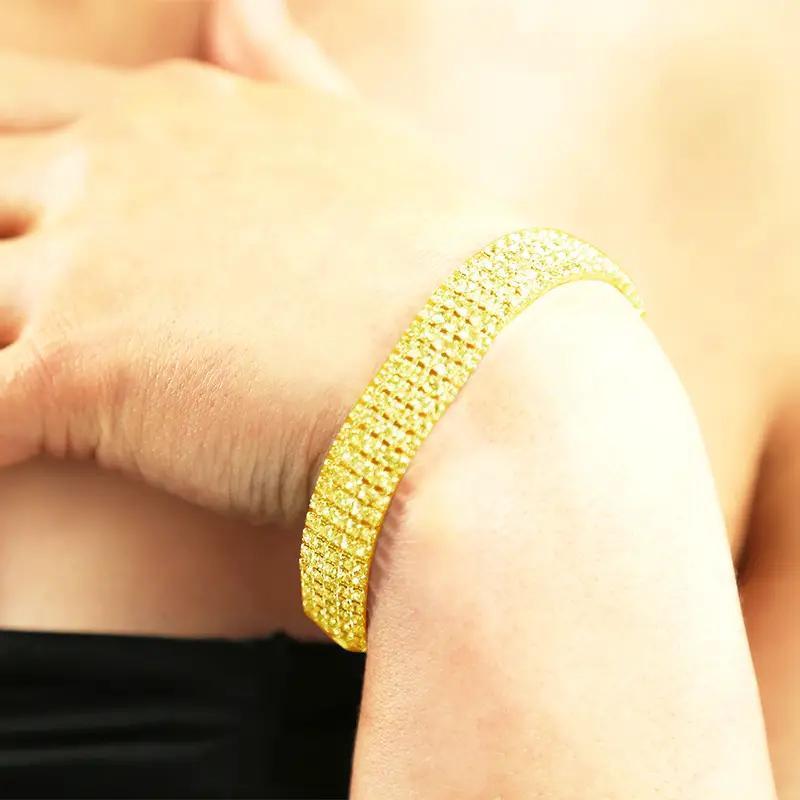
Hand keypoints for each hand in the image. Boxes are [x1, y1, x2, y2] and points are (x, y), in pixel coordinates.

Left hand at [0, 54, 519, 526]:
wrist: (480, 361)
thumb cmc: (445, 272)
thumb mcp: (364, 145)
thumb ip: (286, 77)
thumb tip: (236, 7)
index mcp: (174, 119)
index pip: (21, 111)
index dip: (5, 172)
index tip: (23, 226)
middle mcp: (111, 175)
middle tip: (20, 306)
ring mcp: (83, 271)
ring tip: (22, 378)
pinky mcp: (76, 375)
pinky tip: (16, 457)